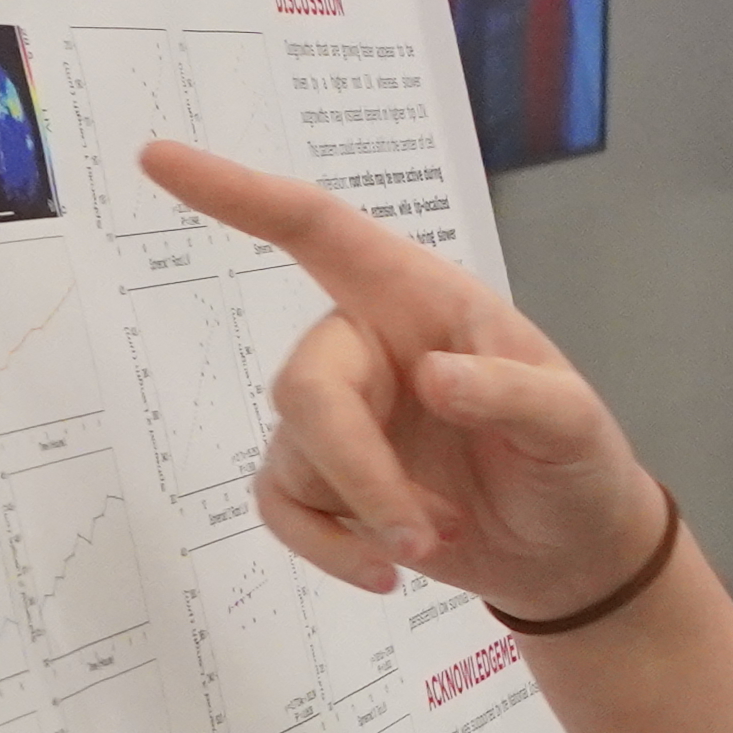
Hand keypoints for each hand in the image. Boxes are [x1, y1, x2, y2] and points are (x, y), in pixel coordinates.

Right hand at [138, 137, 668, 620]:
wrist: (569, 550)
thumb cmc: (574, 461)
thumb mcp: (574, 425)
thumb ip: (515, 395)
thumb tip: (429, 377)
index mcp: (420, 299)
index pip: (318, 231)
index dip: (238, 195)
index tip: (158, 158)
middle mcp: (367, 344)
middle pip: (304, 386)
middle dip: (358, 470)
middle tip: (424, 536)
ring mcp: (340, 413)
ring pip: (296, 456)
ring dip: (365, 515)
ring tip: (440, 538)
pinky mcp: (322, 479)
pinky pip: (283, 507)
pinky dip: (330, 549)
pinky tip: (386, 574)